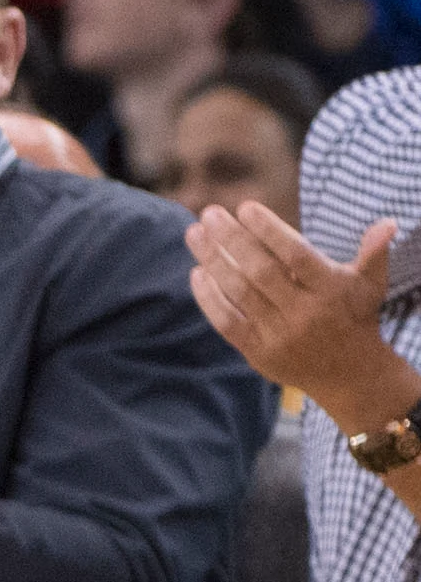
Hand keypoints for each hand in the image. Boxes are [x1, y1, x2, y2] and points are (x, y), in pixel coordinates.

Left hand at [189, 204, 419, 432]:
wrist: (350, 375)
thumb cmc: (354, 317)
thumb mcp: (369, 285)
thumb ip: (373, 253)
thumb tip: (389, 222)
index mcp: (331, 290)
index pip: (297, 255)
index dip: (270, 230)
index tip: (245, 206)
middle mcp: (305, 312)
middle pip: (261, 270)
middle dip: (231, 239)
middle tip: (209, 212)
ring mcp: (279, 334)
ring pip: (239, 292)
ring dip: (212, 260)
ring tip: (194, 233)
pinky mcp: (258, 352)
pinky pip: (227, 321)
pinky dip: (209, 297)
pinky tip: (196, 271)